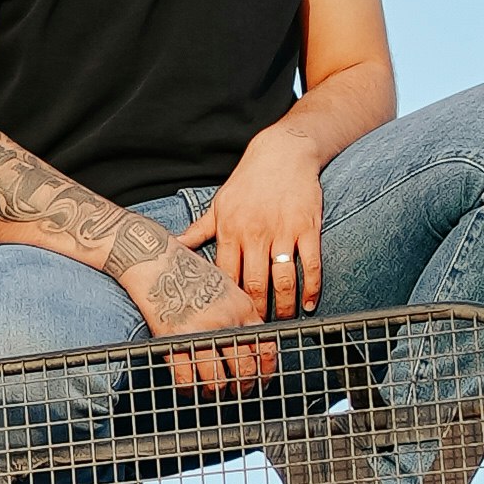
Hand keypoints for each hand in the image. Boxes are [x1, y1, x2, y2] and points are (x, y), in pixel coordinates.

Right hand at [122, 219, 273, 388]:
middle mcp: (224, 322)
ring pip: (216, 380)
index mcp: (241, 307)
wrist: (154, 260)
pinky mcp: (173, 340)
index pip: (265, 346)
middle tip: (239, 392)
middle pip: (244, 370)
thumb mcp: (226, 285)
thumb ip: (240, 313)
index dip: (266, 370)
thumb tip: (251, 343)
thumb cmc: (188, 270)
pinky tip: (190, 388)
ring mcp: (198, 332)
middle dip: (244, 387)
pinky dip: (189, 389)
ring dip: (216, 392)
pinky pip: (186, 378)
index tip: (262, 379)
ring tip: (214, 392)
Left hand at [203, 120, 330, 327]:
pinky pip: (311, 264)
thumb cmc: (248, 181)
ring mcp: (282, 231)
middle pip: (254, 285)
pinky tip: (308, 304)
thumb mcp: (218, 205)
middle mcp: (254, 234)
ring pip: (283, 280)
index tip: (229, 322)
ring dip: (284, 306)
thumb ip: (198, 231)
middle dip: (256, 313)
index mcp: (230, 231)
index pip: (225, 277)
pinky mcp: (307, 227)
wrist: (283, 152)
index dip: (228, 303)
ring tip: (284, 321)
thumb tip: (172, 246)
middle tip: (258, 331)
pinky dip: (311, 288)